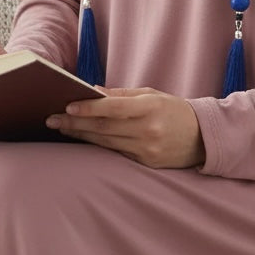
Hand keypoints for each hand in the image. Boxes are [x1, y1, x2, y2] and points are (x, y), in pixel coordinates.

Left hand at [46, 87, 205, 168]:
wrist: (203, 137)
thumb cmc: (173, 110)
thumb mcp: (151, 95)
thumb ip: (121, 95)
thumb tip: (92, 91)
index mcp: (150, 108)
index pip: (113, 108)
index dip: (88, 108)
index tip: (67, 106)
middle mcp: (148, 130)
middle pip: (104, 127)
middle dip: (75, 123)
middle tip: (51, 119)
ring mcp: (147, 149)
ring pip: (106, 142)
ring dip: (81, 135)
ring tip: (61, 128)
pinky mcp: (146, 163)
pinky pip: (116, 153)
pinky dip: (98, 145)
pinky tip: (83, 139)